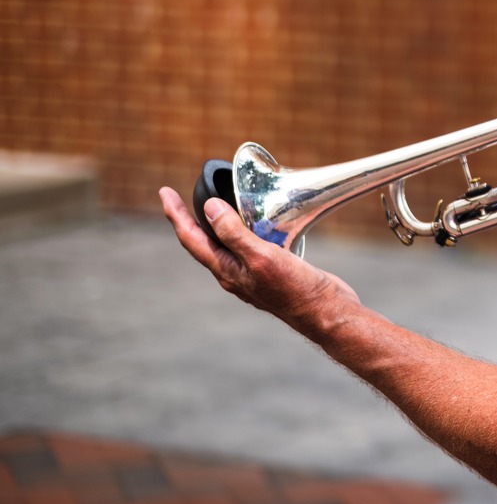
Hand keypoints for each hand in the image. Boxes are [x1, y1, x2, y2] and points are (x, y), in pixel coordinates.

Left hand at [159, 186, 360, 332]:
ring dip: (214, 225)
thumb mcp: (261, 256)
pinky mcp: (270, 271)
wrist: (324, 311)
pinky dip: (241, 230)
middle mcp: (233, 273)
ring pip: (224, 246)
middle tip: (178, 197)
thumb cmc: (294, 288)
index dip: (175, 215)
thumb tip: (208, 209)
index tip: (165, 192)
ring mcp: (251, 274)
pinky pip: (247, 247)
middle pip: (201, 243)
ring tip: (213, 205)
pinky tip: (254, 223)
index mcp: (226, 270)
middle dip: (188, 219)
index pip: (191, 239)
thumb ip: (233, 234)